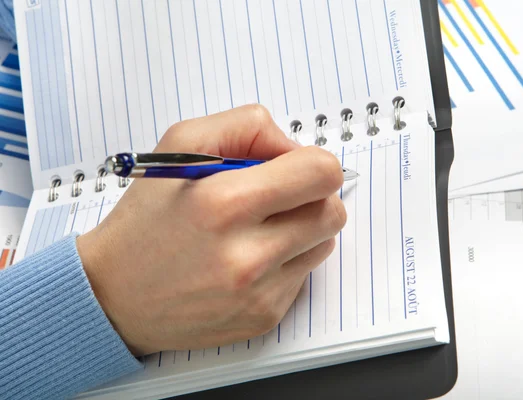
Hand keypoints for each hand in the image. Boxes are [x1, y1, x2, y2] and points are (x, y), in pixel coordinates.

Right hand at [76, 105, 346, 355]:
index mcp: (225, 202)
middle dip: (313, 197)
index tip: (293, 168)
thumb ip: (246, 127)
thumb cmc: (147, 217)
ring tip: (258, 229)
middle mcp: (247, 254)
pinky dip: (284, 262)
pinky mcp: (263, 318)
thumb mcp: (181, 144)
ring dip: (302, 229)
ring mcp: (258, 293)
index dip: (314, 163)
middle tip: (278, 197)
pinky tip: (247, 261)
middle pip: (332, 212)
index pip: (321, 173)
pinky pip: (303, 277)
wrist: (114, 293)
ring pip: (323, 244)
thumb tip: (295, 147)